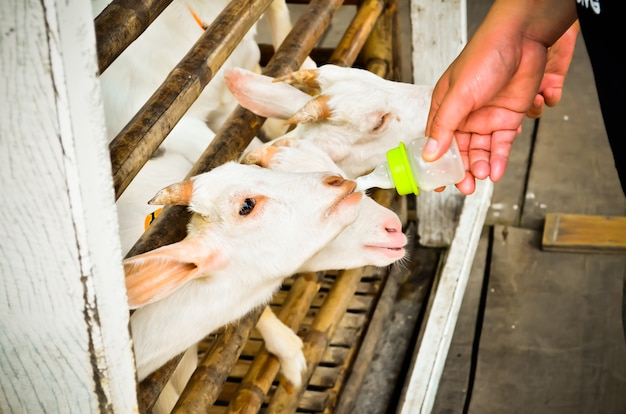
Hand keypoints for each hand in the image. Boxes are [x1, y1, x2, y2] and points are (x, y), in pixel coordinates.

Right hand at [422, 1, 577, 194]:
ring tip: (480, 177)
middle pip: (460, 151)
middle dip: (461, 171)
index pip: (436, 142)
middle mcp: (464, 116)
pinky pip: (501, 146)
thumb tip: (430, 154)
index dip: (436, 164)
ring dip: (480, 166)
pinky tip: (495, 172)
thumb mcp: (458, 95)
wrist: (522, 41)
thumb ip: (444, 126)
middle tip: (463, 186)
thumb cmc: (484, 57)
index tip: (437, 183)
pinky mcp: (508, 119)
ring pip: (480, 151)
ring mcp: (486, 119)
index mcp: (445, 108)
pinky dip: (499, 160)